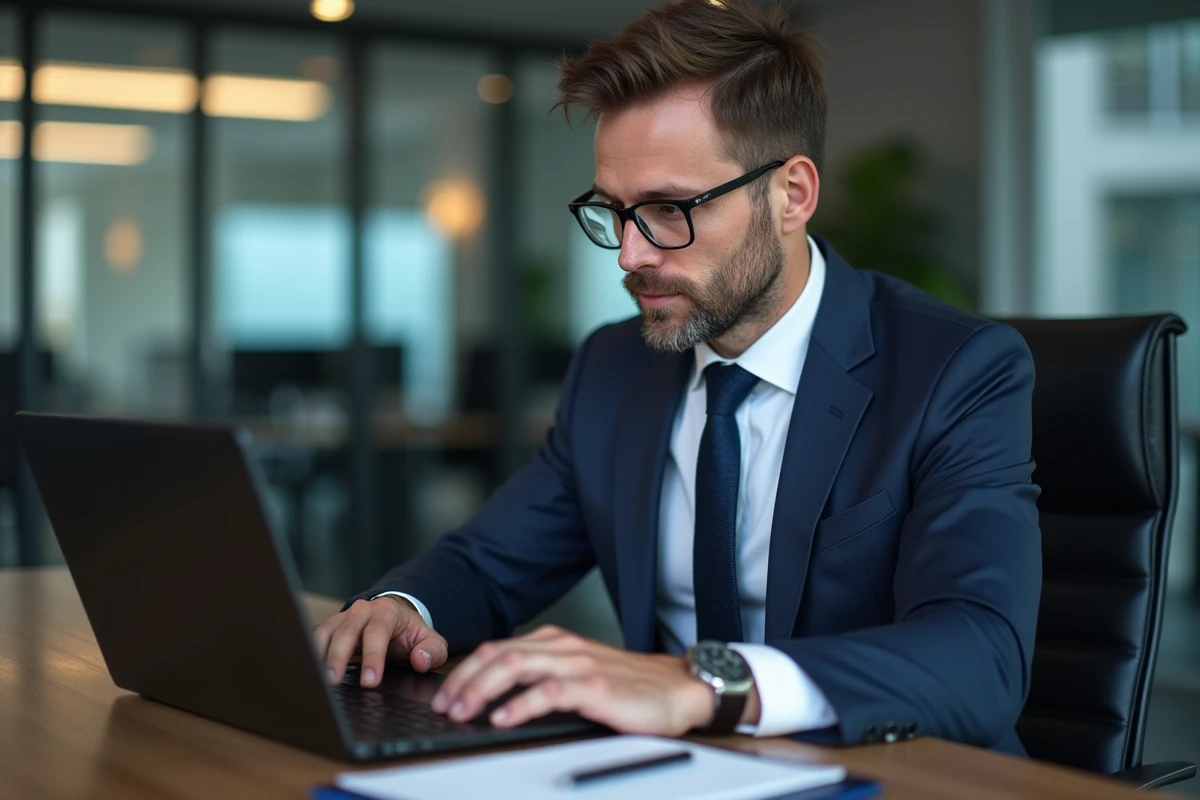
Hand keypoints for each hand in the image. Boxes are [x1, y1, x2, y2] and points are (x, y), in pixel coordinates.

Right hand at [314, 596, 447, 687]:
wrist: (394, 618)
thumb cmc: (409, 634)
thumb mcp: (430, 641)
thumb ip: (432, 651)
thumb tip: (420, 661)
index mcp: (387, 612)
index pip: (377, 633)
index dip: (372, 657)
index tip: (369, 682)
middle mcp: (361, 611)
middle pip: (346, 632)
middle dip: (338, 658)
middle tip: (333, 682)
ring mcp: (342, 618)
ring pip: (325, 633)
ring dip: (319, 656)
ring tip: (316, 680)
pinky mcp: (329, 628)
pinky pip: (315, 638)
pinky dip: (310, 654)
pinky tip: (309, 673)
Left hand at [430, 625, 732, 735]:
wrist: (677, 689)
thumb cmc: (630, 688)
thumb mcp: (580, 675)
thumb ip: (545, 678)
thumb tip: (499, 699)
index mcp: (556, 642)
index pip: (498, 649)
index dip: (466, 670)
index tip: (446, 693)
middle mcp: (563, 647)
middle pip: (499, 654)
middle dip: (465, 679)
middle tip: (445, 705)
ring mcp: (578, 664)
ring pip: (516, 666)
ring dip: (482, 689)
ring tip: (463, 711)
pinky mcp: (594, 687)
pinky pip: (548, 691)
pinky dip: (520, 705)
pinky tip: (502, 719)